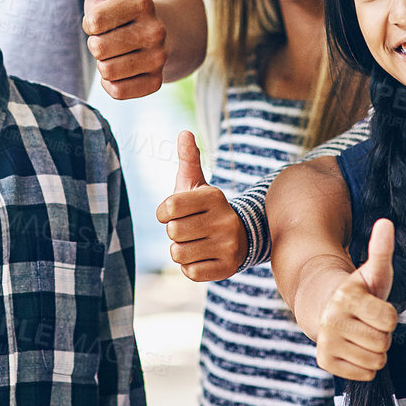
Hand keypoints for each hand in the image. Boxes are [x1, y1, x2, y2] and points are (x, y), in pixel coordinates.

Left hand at [82, 0, 167, 99]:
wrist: (161, 31)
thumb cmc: (123, 9)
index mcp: (143, 3)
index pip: (93, 22)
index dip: (91, 22)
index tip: (103, 19)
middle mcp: (156, 31)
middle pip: (98, 49)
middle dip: (97, 43)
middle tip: (112, 36)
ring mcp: (159, 58)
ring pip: (107, 72)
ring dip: (104, 63)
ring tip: (118, 51)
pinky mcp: (156, 82)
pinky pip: (118, 91)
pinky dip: (112, 83)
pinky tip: (122, 69)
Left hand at [156, 131, 244, 281]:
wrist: (241, 235)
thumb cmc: (206, 208)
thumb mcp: (197, 183)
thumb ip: (188, 159)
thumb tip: (184, 133)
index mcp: (214, 197)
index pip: (168, 208)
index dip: (163, 213)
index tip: (173, 213)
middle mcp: (225, 220)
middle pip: (172, 232)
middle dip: (174, 232)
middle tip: (189, 229)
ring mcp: (229, 245)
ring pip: (178, 254)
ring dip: (180, 250)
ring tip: (196, 242)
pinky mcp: (228, 268)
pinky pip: (190, 272)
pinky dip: (190, 267)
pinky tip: (203, 256)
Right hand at [314, 220, 397, 380]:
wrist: (322, 308)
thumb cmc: (358, 291)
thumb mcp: (372, 271)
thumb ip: (381, 249)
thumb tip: (386, 222)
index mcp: (346, 296)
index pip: (390, 320)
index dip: (388, 316)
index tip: (375, 308)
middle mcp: (331, 320)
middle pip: (383, 343)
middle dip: (381, 335)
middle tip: (367, 324)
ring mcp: (326, 342)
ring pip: (375, 362)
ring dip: (373, 351)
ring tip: (361, 335)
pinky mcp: (324, 361)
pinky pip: (364, 375)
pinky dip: (363, 366)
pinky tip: (353, 349)